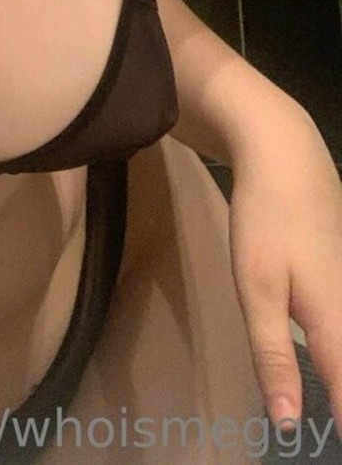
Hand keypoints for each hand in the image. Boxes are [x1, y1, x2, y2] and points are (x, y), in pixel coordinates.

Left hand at [228, 114, 341, 433]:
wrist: (284, 154)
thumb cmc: (267, 221)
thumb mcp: (256, 288)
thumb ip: (273, 355)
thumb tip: (289, 422)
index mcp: (335, 324)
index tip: (334, 448)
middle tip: (330, 432)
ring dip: (340, 375)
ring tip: (329, 404)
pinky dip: (339, 352)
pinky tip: (330, 361)